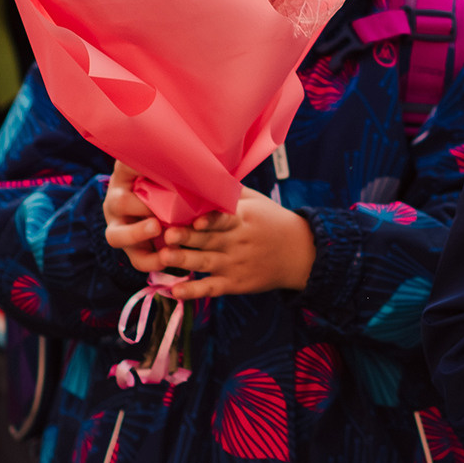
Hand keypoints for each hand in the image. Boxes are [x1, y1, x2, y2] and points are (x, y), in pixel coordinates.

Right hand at [103, 162, 163, 270]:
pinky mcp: (134, 251)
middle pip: (118, 202)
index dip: (133, 164)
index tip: (145, 162)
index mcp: (125, 179)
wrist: (173, 214)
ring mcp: (122, 229)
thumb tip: (174, 143)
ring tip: (157, 228)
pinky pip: (137, 260)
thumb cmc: (169, 186)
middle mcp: (117, 203)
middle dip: (139, 204)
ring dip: (137, 233)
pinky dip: (153, 261)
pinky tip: (168, 257)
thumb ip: (167, 162)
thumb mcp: (166, 172)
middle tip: (158, 200)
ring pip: (117, 236)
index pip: (124, 166)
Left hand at [155, 187, 314, 297]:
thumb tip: (202, 171)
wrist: (300, 254)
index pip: (225, 218)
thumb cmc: (273, 221)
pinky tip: (176, 292)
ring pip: (206, 263)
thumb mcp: (257, 202)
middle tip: (167, 235)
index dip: (211, 219)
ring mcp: (235, 264)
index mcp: (244, 219)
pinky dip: (194, 291)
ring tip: (163, 258)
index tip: (195, 219)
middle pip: (209, 240)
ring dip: (184, 261)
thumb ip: (230, 192)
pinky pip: (212, 288)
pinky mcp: (235, 284)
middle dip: (187, 238)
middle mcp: (238, 242)